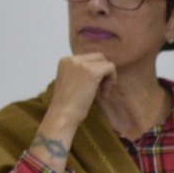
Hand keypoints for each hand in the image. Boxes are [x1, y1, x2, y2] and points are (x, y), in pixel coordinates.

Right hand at [30, 53, 117, 172]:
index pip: (88, 58)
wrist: (62, 115)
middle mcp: (72, 59)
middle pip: (98, 57)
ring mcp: (81, 64)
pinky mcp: (92, 72)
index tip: (93, 87)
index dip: (95, 71)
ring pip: (105, 62)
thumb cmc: (66, 104)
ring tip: (102, 93)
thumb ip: (79, 72)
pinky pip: (110, 68)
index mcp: (65, 60)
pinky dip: (111, 80)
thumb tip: (99, 68)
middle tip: (100, 89)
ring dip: (107, 77)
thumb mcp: (70, 81)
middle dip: (103, 72)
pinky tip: (104, 94)